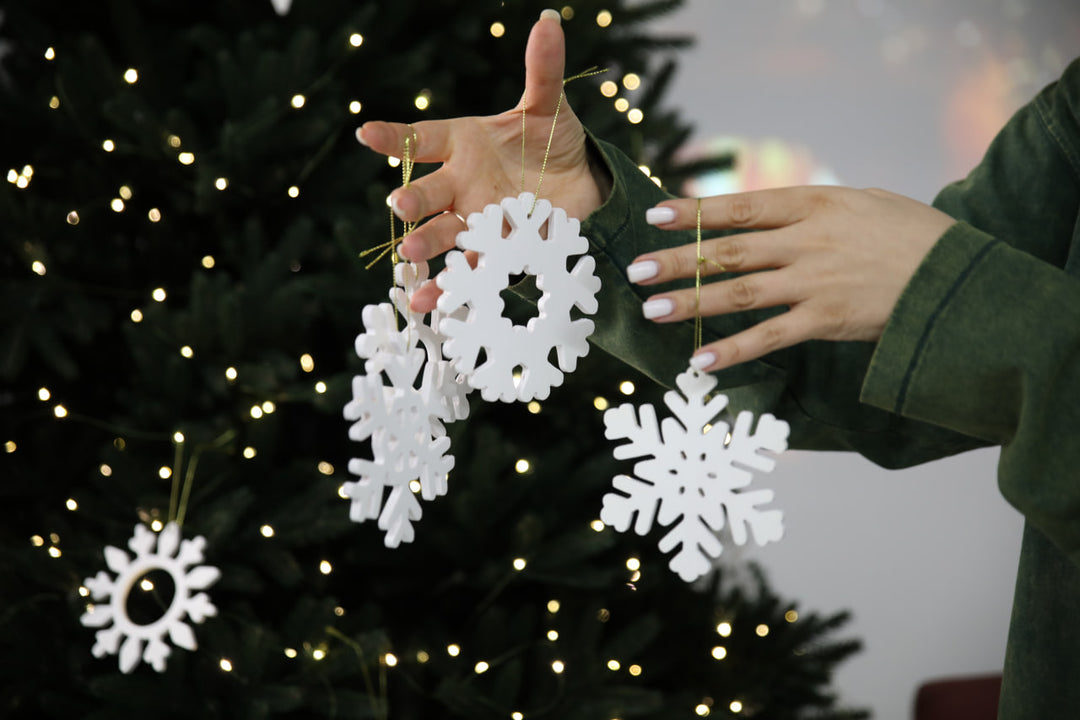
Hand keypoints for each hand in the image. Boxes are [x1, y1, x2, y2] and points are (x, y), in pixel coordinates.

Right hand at [356, 9, 606, 311]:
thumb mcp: (549, 106)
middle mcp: (461, 184)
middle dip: (414, 200)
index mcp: (464, 144)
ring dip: (426, 245)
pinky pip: (468, 269)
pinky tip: (428, 303)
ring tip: (410, 257)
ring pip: (442, 233)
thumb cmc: (553, 141)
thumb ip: (542, 70)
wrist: (580, 186)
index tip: (366, 134)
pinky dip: (448, 288)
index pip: (423, 137)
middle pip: (428, 192)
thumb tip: (548, 22)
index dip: (395, 136)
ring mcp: (475, 220)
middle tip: (399, 206)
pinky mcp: (495, 251)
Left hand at [628, 186, 955, 370]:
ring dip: (691, 303)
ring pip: (739, 294)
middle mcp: (806, 242)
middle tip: (636, 269)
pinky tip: (699, 361)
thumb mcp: (859, 202)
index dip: (694, 212)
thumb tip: (761, 215)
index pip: (740, 206)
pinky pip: (769, 337)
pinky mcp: (826, 321)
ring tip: (651, 310)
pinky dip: (732, 350)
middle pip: (729, 251)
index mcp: (813, 205)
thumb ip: (807, 210)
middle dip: (677, 261)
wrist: (957, 276)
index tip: (655, 215)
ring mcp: (814, 283)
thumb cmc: (908, 234)